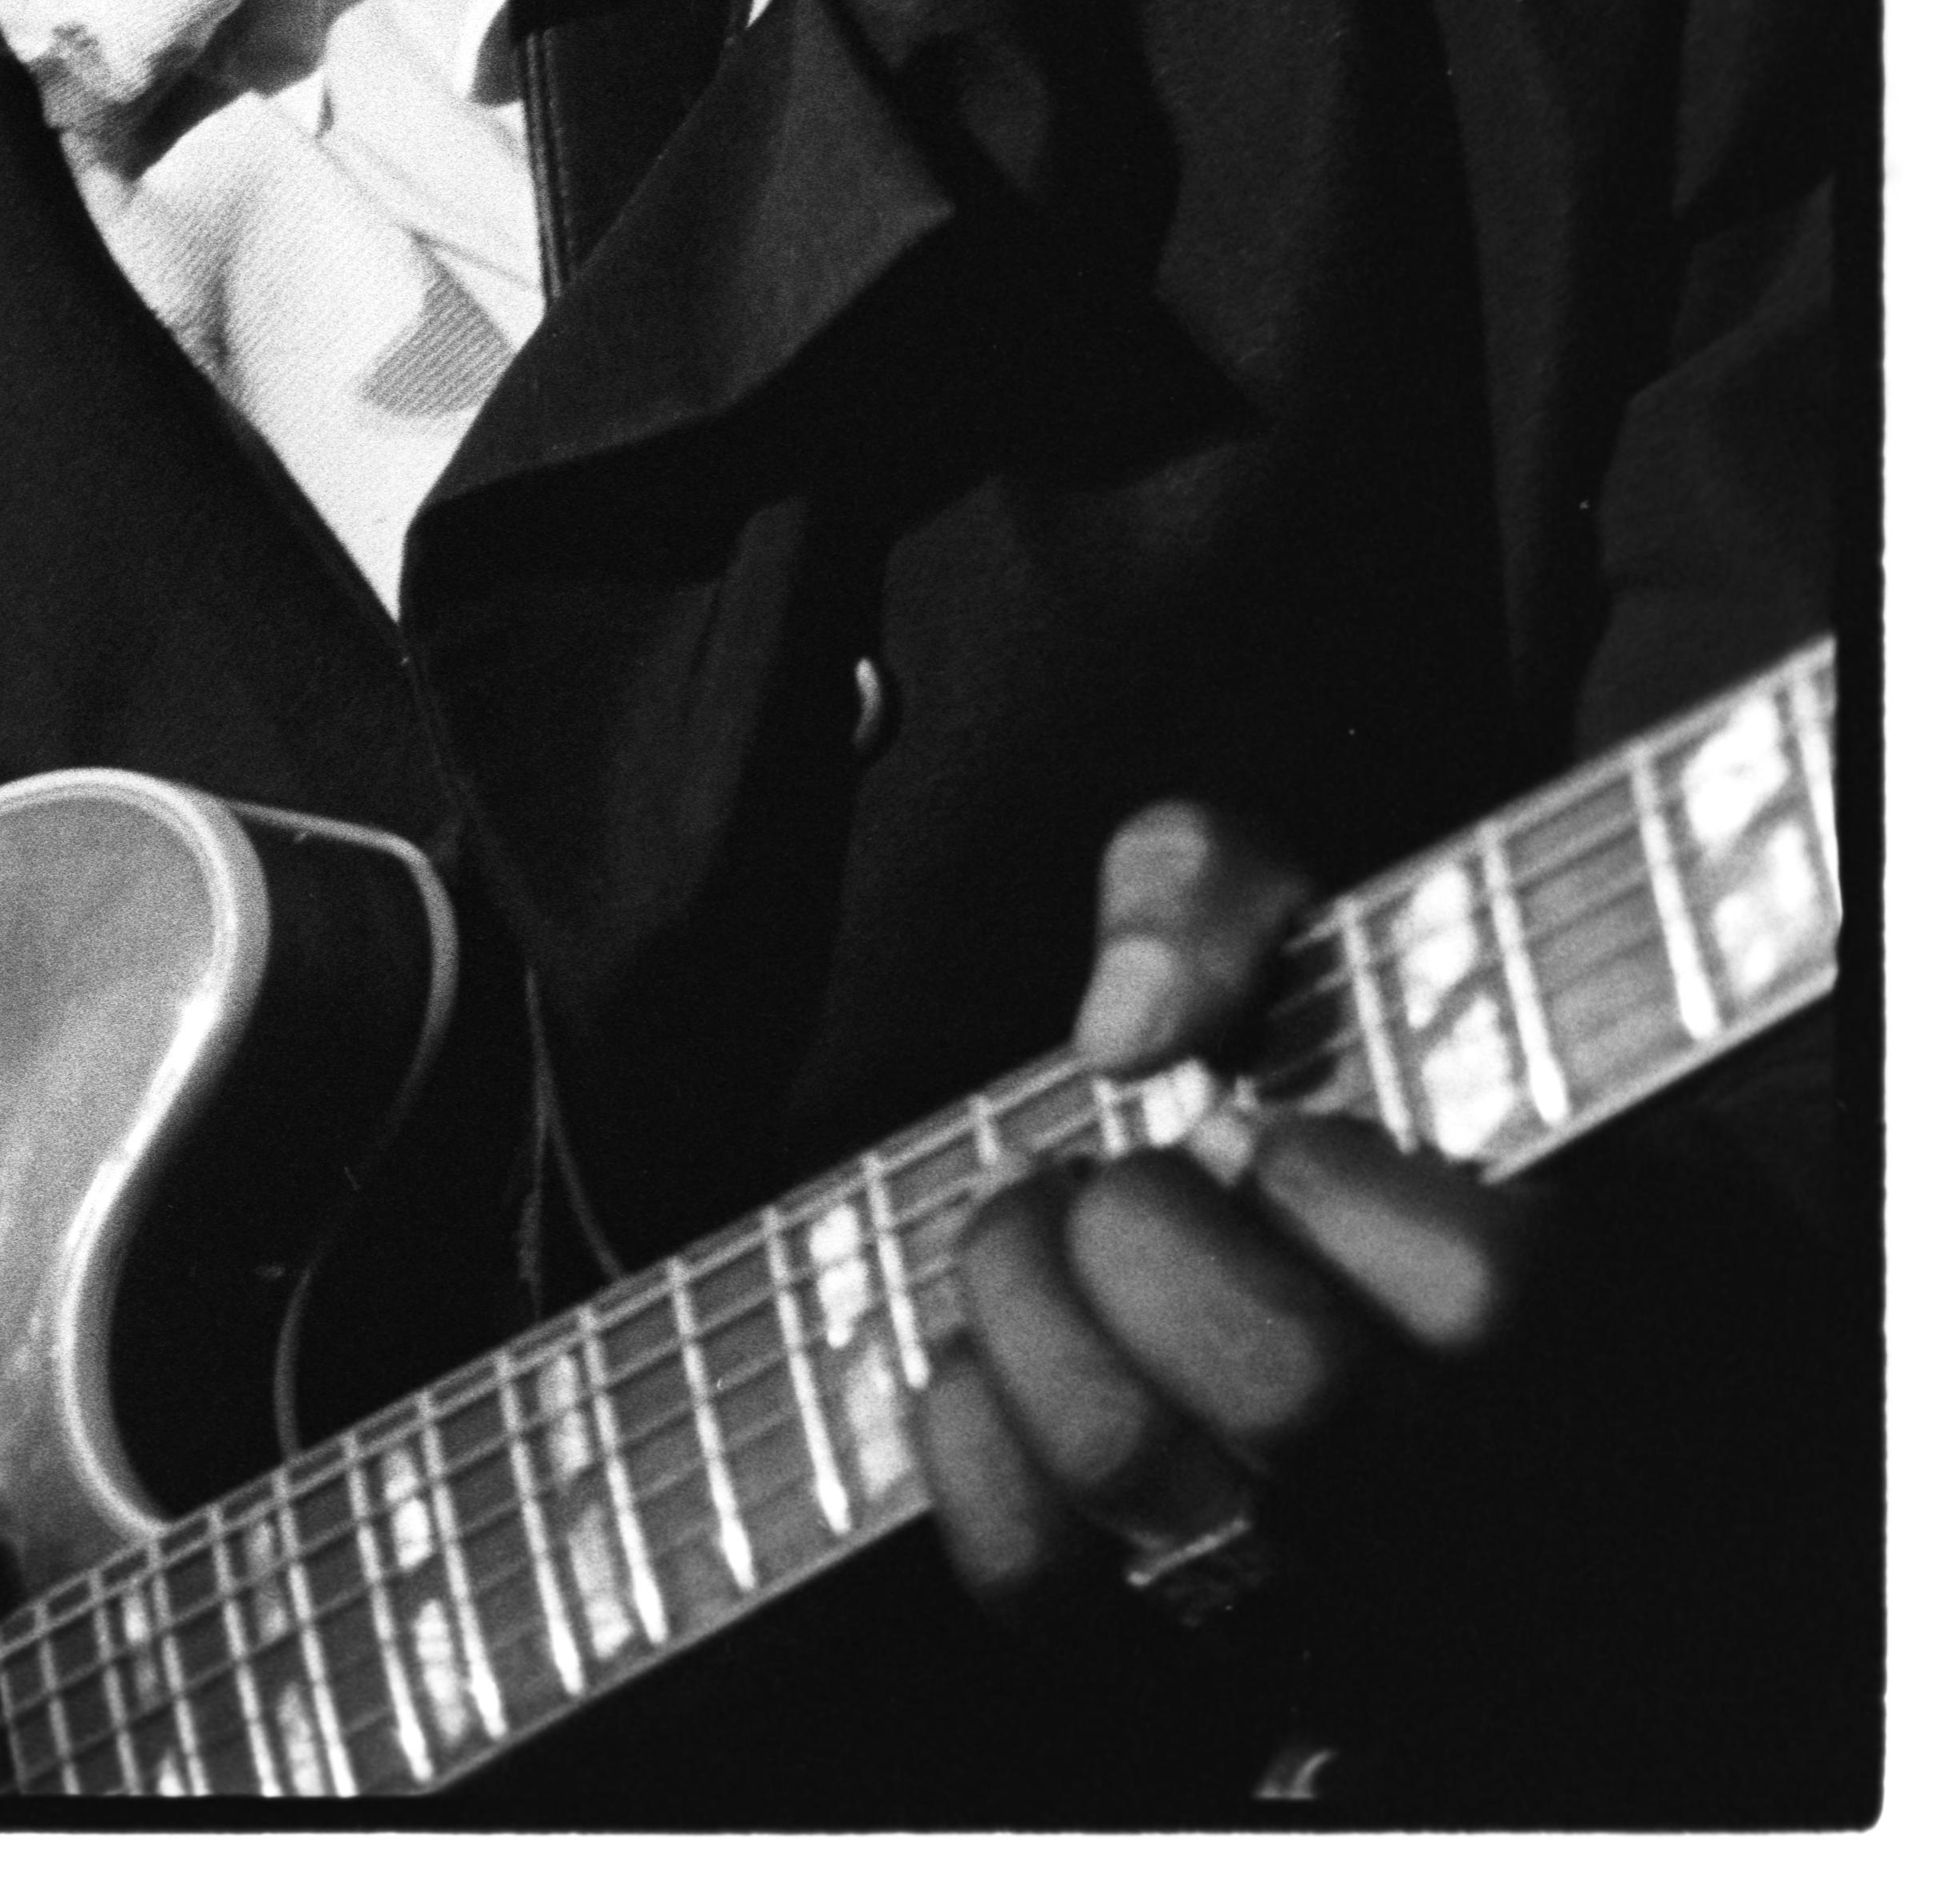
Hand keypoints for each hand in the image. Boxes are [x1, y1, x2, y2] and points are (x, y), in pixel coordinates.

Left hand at [915, 802, 1534, 1612]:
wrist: (1351, 1300)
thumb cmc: (1347, 1107)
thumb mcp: (1303, 927)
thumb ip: (1208, 888)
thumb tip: (1130, 1021)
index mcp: (1584, 1311)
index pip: (1491, 1294)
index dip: (1329, 1180)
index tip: (1258, 1127)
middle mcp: (1482, 1495)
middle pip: (1295, 1394)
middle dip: (1143, 1229)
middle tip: (1115, 1175)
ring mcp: (1347, 1610)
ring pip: (1145, 1487)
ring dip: (1026, 1302)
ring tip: (1033, 1226)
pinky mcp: (1199, 1663)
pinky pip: (1041, 1582)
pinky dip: (966, 1433)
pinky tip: (987, 1346)